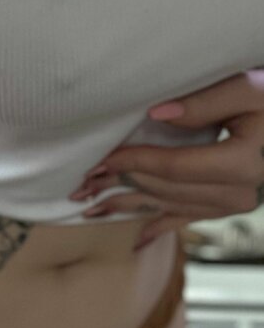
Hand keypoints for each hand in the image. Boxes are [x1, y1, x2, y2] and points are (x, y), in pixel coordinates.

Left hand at [69, 70, 263, 246]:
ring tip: (91, 208)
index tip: (100, 160)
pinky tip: (138, 239)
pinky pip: (189, 218)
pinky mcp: (229, 202)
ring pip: (170, 206)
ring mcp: (235, 201)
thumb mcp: (246, 88)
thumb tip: (158, 114)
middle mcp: (240, 191)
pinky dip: (161, 226)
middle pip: (166, 189)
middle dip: (121, 185)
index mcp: (242, 162)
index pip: (174, 166)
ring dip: (129, 207)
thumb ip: (204, 101)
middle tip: (81, 184)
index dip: (133, 162)